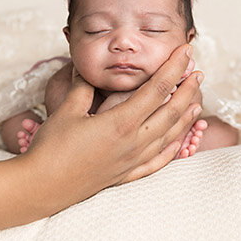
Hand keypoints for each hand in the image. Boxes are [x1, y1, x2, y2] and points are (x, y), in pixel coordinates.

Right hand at [26, 44, 202, 193]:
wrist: (42, 187)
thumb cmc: (51, 148)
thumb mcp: (67, 110)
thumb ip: (83, 87)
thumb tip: (88, 68)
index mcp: (121, 122)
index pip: (157, 89)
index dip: (174, 68)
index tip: (185, 52)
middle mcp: (133, 143)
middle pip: (172, 112)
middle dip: (188, 89)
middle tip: (198, 72)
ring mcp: (132, 161)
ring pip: (170, 136)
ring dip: (185, 117)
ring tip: (197, 101)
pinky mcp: (125, 175)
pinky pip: (157, 161)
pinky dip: (172, 148)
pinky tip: (178, 141)